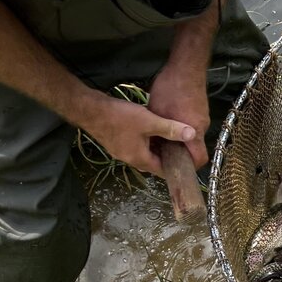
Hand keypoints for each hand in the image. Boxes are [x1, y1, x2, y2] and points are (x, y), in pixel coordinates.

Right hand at [80, 96, 197, 177]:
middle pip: (154, 162)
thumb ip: (171, 129)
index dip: (176, 167)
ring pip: (145, 153)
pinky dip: (146, 142)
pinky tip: (153, 130)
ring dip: (157, 147)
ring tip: (172, 138)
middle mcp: (130, 159)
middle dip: (168, 156)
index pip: (162, 171)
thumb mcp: (149, 122)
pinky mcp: (116, 143)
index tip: (188, 161)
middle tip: (183, 147)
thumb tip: (192, 135)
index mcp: (140, 159)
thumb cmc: (120, 117)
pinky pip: (136, 146)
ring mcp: (121, 152)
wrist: (90, 110)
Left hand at [147, 55, 209, 169]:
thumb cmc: (170, 90)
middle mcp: (201, 127)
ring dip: (177, 138)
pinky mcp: (200, 108)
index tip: (174, 169)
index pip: (199, 159)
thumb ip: (159, 133)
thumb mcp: (157, 114)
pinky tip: (166, 120)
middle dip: (178, 152)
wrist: (186, 66)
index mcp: (194, 132)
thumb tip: (155, 147)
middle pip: (193, 147)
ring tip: (159, 135)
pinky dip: (180, 127)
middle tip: (160, 152)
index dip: (189, 168)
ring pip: (190, 135)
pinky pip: (191, 124)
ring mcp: (202, 117)